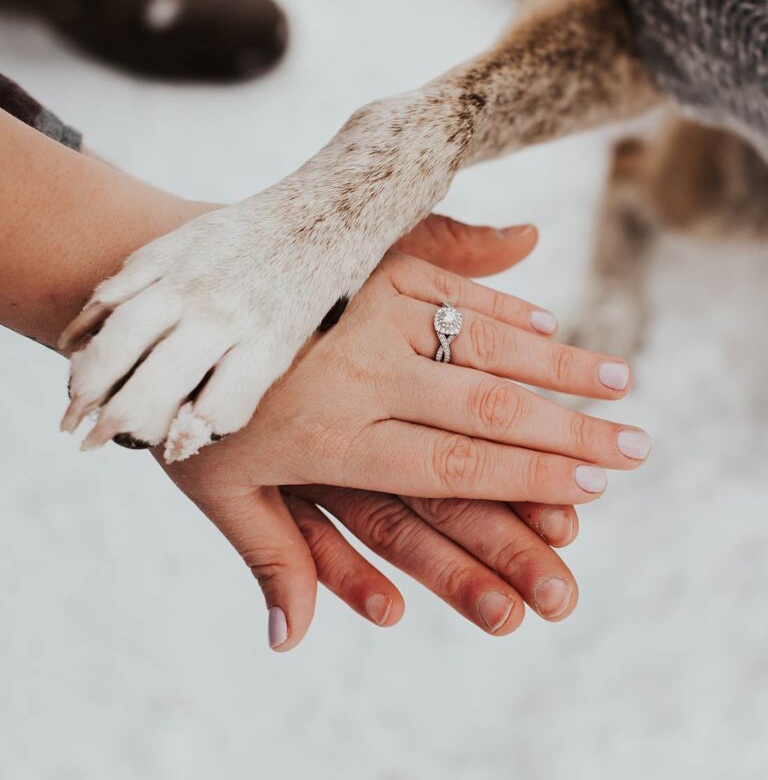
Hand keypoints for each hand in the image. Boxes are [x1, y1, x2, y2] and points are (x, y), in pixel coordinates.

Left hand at [158, 221, 648, 648]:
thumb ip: (268, 557)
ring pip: (481, 342)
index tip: (591, 491)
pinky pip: (447, 287)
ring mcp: (367, 311)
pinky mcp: (365, 265)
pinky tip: (548, 323)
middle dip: (571, 432)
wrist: (162, 301)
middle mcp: (362, 372)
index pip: (453, 465)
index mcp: (334, 435)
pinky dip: (502, 308)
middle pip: (486, 407)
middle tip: (636, 446)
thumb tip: (292, 640)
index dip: (529, 479)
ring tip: (620, 382)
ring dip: (557, 365)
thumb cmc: (188, 404)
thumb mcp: (214, 489)